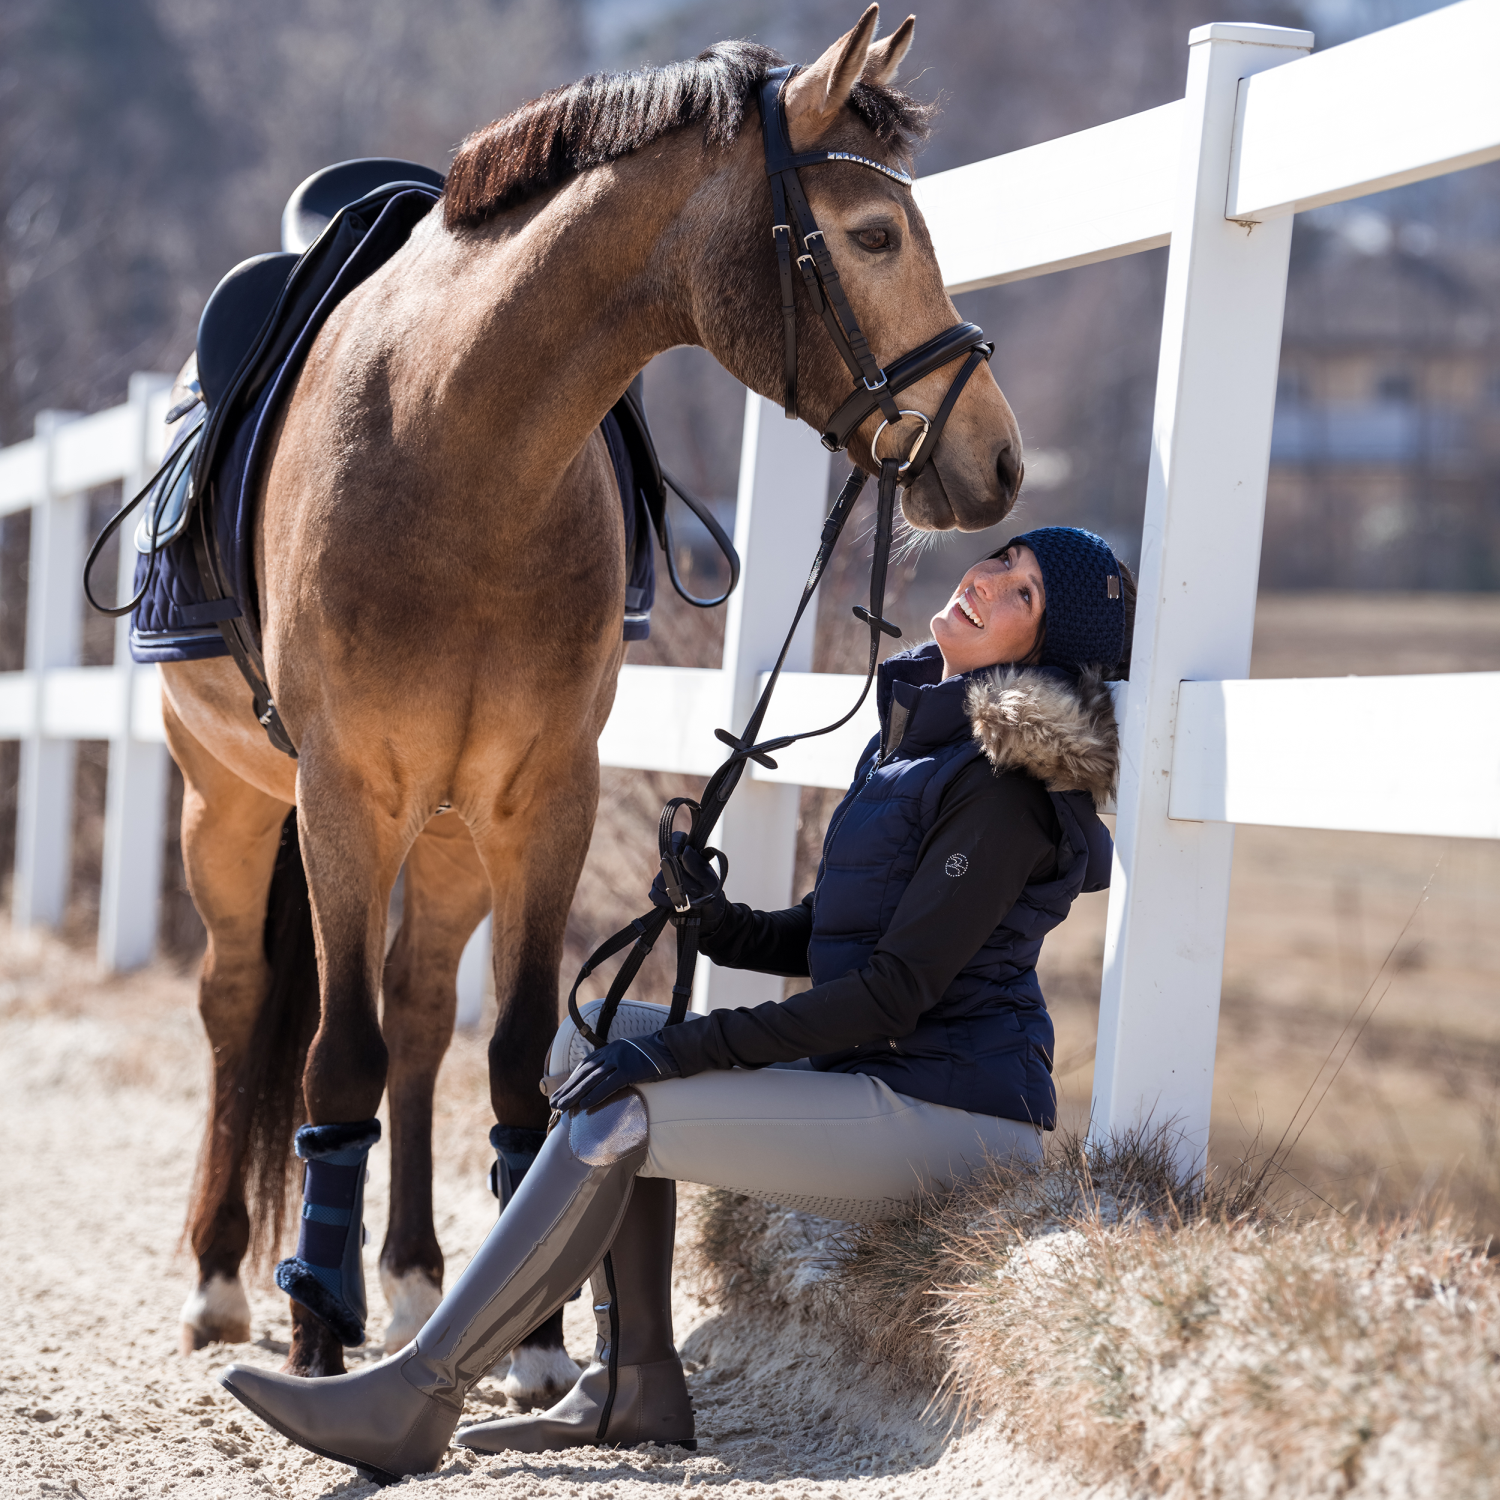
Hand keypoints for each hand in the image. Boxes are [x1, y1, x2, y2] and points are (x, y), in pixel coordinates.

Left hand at [551, 1032, 680, 1112]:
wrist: (675, 1048)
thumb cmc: (657, 1057)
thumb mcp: (633, 1057)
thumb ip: (619, 1066)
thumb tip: (609, 1082)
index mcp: (611, 1049)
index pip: (585, 1066)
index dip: (571, 1080)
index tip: (560, 1093)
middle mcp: (612, 1052)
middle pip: (584, 1073)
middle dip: (567, 1089)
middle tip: (553, 1104)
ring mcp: (621, 1059)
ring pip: (592, 1079)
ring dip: (574, 1094)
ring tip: (562, 1107)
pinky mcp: (630, 1069)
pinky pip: (609, 1084)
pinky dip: (596, 1095)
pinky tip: (584, 1105)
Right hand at [648, 834, 727, 934]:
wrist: (709, 919)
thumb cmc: (711, 896)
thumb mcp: (710, 882)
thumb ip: (699, 867)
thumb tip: (685, 850)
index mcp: (689, 856)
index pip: (678, 839)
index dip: (676, 843)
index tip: (680, 852)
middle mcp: (674, 864)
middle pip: (667, 863)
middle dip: (683, 879)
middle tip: (698, 890)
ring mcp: (664, 879)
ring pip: (660, 880)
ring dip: (677, 893)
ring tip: (691, 900)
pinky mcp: (658, 894)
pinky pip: (655, 894)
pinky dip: (667, 902)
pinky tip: (679, 906)